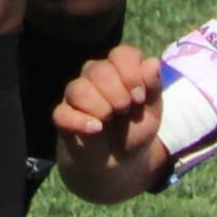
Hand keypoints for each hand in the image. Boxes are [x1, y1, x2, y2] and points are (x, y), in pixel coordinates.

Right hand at [51, 45, 168, 195]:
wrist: (119, 161)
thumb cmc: (134, 129)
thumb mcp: (151, 111)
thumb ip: (153, 87)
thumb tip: (152, 63)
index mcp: (118, 70)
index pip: (122, 54)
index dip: (132, 73)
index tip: (140, 97)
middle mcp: (94, 77)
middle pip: (99, 70)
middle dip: (117, 92)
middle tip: (125, 110)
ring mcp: (76, 95)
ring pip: (79, 89)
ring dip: (100, 107)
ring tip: (109, 120)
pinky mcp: (64, 117)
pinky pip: (63, 113)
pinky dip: (81, 122)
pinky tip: (96, 129)